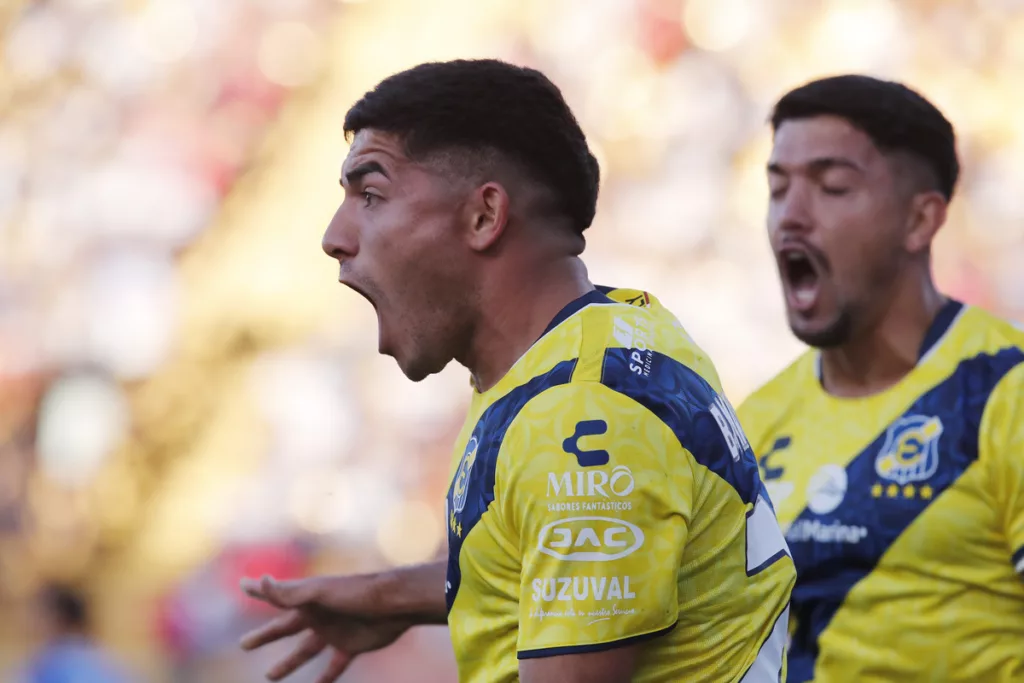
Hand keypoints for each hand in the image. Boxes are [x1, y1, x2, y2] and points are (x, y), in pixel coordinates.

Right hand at [239, 575, 413, 681]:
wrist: (395, 604)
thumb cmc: (357, 593)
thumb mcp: (320, 592)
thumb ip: (290, 593)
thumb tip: (260, 581)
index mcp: (307, 599)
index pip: (276, 595)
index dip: (259, 590)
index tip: (242, 584)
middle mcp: (318, 614)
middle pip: (285, 627)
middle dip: (265, 636)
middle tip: (244, 645)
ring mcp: (334, 630)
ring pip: (305, 650)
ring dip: (288, 663)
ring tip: (270, 677)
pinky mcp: (351, 645)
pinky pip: (335, 665)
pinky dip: (327, 678)